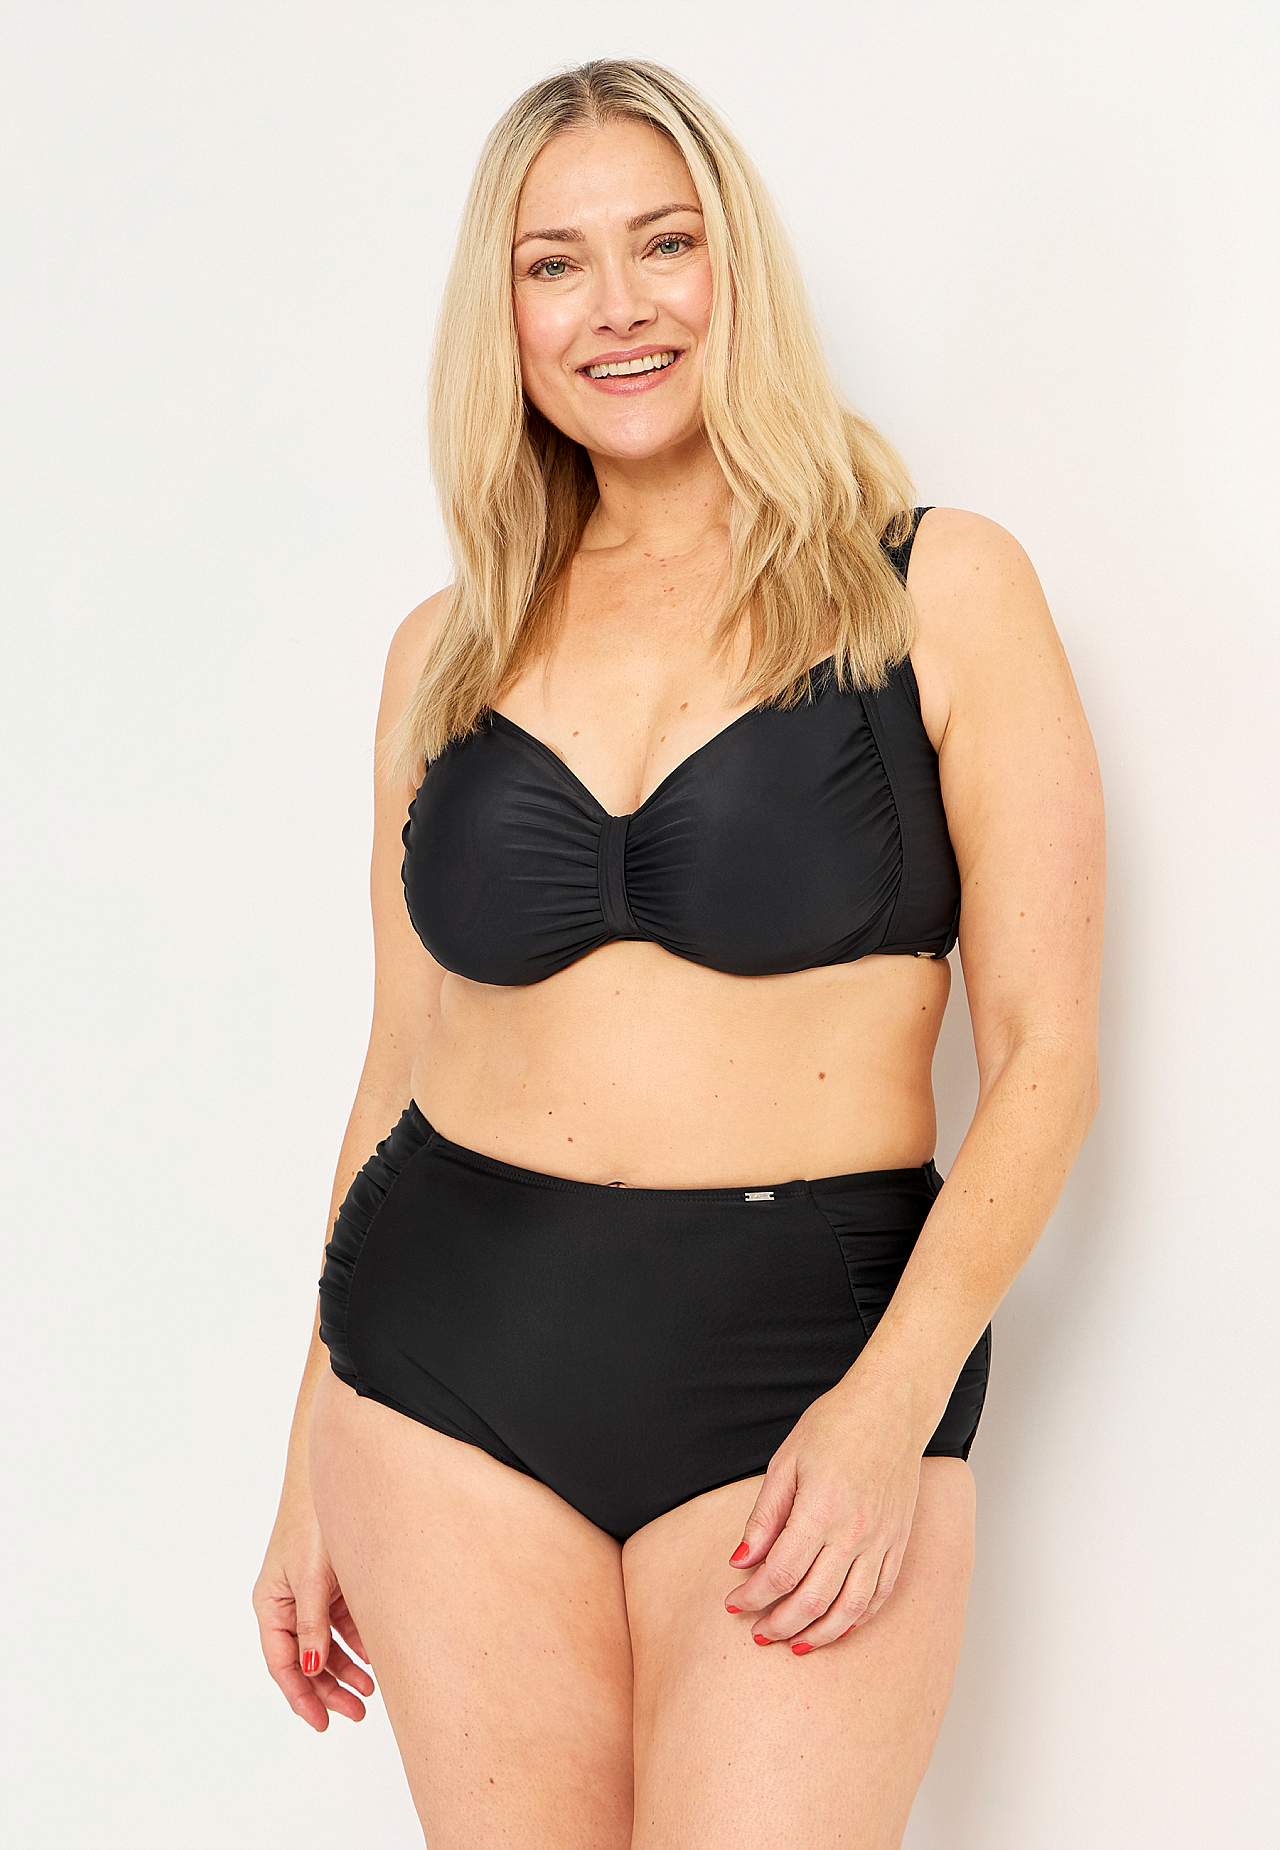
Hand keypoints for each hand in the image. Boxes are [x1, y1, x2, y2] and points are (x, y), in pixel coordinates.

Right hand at [252, 1497, 375, 1729]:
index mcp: (270, 1604)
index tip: (322, 1722)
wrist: (331, 1475)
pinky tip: (375, 1658)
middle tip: (357, 1712)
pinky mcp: (329, 1582)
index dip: (301, 1697)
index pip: (283, 1663)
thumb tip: (313, 1668)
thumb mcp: (311, 1578)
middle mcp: (286, 1602)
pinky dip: (356, 1642)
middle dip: (329, 1689)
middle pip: (305, 1659)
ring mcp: (308, 1592)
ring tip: (370, 1691)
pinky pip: (341, 1622)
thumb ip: (312, 1624)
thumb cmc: (311, 1522)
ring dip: (346, 1668)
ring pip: (325, 1644)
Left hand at [722, 1377, 923, 1653]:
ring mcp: (881, 1541)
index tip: (732, 1603)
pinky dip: (855, 1619)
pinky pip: (879, 1596)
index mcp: (820, 1510)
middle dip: (779, 1624)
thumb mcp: (786, 1462)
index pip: (779, 1572)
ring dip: (818, 1635)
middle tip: (757, 1633)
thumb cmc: (835, 1425)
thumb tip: (740, 1561)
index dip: (752, 1596)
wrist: (892, 1407)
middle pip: (811, 1600)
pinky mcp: (899, 1542)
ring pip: (849, 1609)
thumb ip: (764, 1516)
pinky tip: (835, 1627)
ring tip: (793, 1644)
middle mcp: (854, 1533)